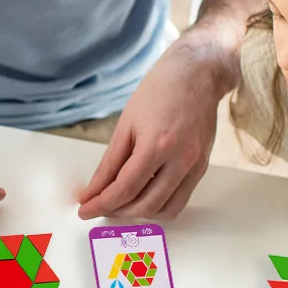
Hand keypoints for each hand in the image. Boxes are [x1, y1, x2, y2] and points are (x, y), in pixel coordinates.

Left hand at [77, 42, 221, 219]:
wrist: (197, 74)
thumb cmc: (159, 91)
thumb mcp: (126, 125)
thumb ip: (109, 163)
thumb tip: (93, 191)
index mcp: (157, 144)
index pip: (125, 188)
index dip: (101, 204)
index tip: (85, 210)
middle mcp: (180, 159)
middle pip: (145, 204)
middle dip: (117, 211)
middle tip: (99, 206)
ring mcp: (195, 166)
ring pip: (165, 210)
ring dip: (139, 213)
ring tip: (120, 203)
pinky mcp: (202, 168)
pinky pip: (180, 200)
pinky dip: (159, 205)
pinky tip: (143, 195)